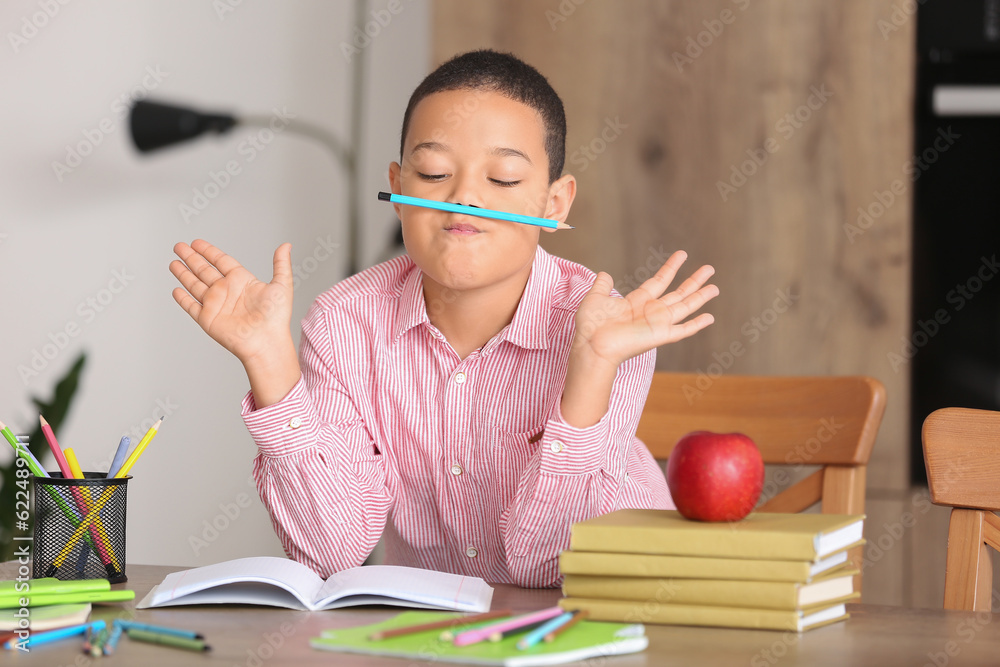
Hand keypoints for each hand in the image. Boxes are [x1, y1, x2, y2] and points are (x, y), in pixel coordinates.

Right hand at [170, 240, 293, 364]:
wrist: (266, 342)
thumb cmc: (276, 317)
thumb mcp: (282, 285)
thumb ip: (281, 264)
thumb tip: (286, 245)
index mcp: (242, 281)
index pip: (221, 261)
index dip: (208, 251)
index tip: (196, 243)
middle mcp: (227, 291)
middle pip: (204, 270)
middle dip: (191, 257)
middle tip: (179, 246)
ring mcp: (216, 305)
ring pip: (194, 285)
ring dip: (183, 274)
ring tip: (173, 262)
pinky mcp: (207, 319)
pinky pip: (191, 306)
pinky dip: (183, 299)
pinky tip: (176, 290)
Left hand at [572, 250, 718, 368]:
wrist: (592, 344)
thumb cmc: (591, 325)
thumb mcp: (595, 298)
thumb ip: (602, 286)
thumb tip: (604, 274)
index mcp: (636, 302)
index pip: (659, 281)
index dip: (671, 268)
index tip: (682, 254)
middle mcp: (650, 312)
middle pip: (678, 293)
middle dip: (694, 281)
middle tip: (710, 268)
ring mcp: (657, 324)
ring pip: (685, 307)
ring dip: (700, 297)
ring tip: (716, 287)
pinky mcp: (660, 336)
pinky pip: (682, 330)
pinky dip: (696, 324)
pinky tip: (710, 317)